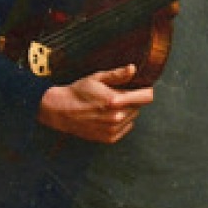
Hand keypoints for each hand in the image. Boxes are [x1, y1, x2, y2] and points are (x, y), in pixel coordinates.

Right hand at [36, 65, 153, 143]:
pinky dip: (120, 122)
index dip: (145, 90)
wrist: (61, 111)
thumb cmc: (79, 92)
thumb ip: (117, 75)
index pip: (147, 96)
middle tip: (115, 96)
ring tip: (108, 106)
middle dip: (131, 100)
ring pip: (132, 117)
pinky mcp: (109, 138)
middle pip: (139, 106)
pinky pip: (125, 127)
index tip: (141, 88)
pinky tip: (106, 116)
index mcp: (115, 100)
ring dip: (126, 111)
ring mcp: (113, 129)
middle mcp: (116, 117)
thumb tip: (133, 68)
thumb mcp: (97, 78)